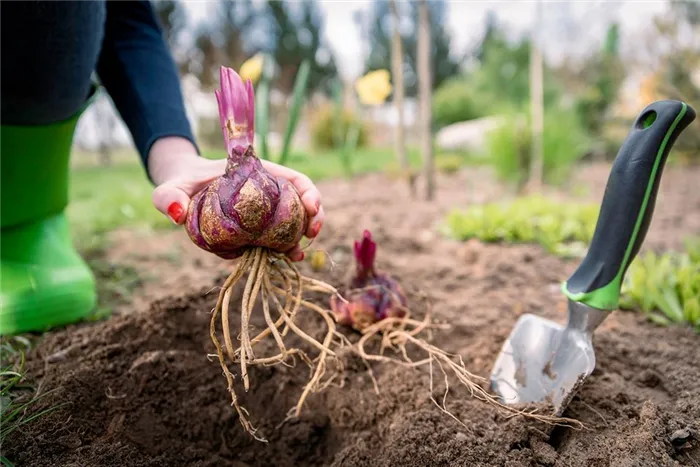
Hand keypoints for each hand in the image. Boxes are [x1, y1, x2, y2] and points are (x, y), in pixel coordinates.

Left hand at [148, 137, 323, 261]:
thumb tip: (177, 214)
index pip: (294, 180)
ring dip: (300, 240)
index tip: (311, 206)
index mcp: (259, 174)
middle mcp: (267, 193)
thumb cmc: (180, 183)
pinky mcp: (255, 232)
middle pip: (301, 203)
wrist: (181, 194)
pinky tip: (283, 260)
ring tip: (297, 256)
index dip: (309, 192)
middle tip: (312, 234)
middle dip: (314, 218)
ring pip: (293, 224)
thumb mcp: (171, 186)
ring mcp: (263, 214)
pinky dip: (282, 250)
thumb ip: (169, 195)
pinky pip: (274, 241)